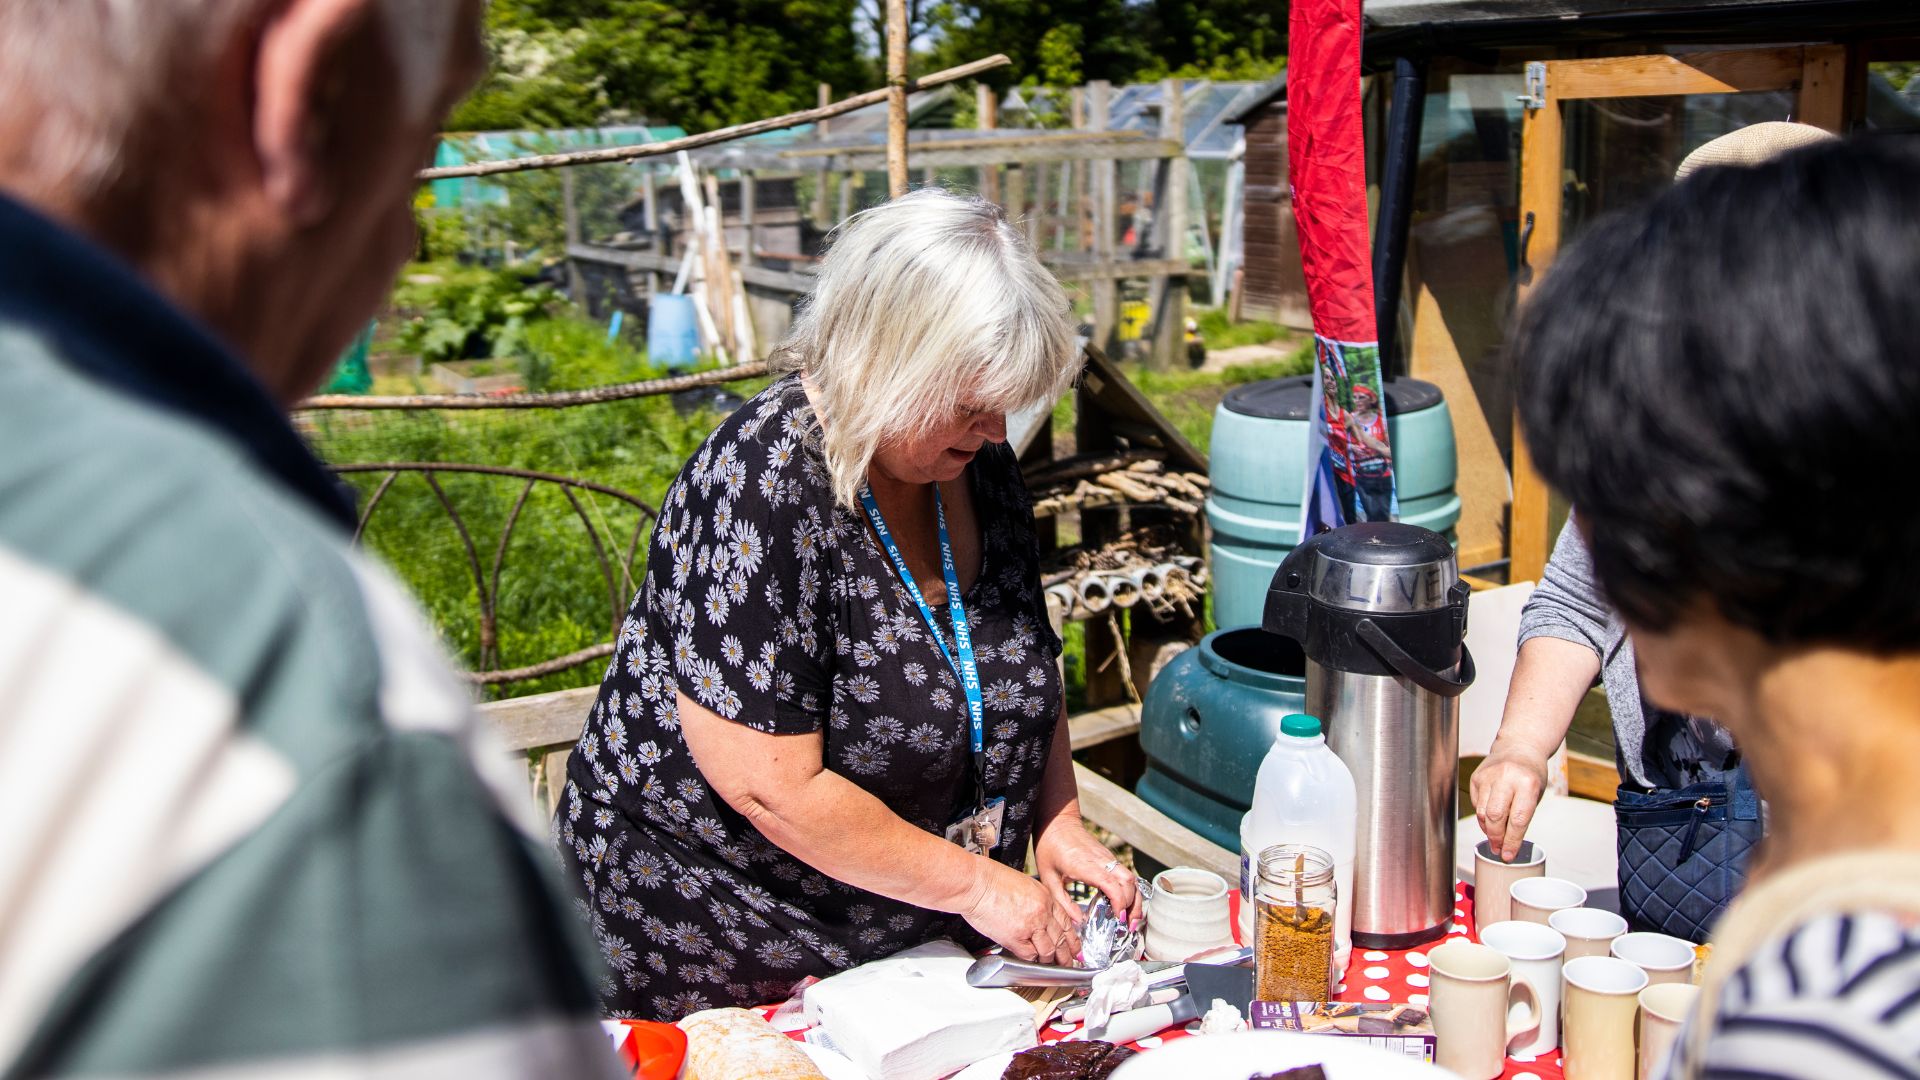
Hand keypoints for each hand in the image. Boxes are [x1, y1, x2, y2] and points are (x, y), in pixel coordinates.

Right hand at [962, 858, 1080, 964]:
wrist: (975, 882)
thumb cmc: (991, 880)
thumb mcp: (1024, 885)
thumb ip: (1036, 902)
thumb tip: (1039, 916)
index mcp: (1045, 897)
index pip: (1066, 922)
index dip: (1073, 938)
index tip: (1075, 947)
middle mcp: (1042, 911)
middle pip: (1061, 938)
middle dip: (1066, 954)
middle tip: (1069, 963)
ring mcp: (1031, 925)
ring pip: (1048, 950)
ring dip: (1050, 961)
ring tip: (1052, 967)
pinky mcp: (1016, 938)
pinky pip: (1029, 955)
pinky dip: (1031, 961)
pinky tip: (1033, 963)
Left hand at [1035, 817, 1142, 932]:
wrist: (1057, 822)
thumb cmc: (1049, 848)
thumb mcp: (1048, 878)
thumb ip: (1063, 902)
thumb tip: (1079, 922)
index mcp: (1084, 865)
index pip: (1111, 883)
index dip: (1119, 902)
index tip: (1119, 919)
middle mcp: (1100, 860)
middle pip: (1128, 882)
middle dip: (1133, 905)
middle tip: (1129, 926)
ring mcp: (1107, 857)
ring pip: (1131, 877)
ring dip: (1135, 898)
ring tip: (1131, 919)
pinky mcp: (1108, 857)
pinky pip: (1125, 874)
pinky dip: (1129, 890)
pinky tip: (1124, 904)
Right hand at [1471, 742, 1550, 861]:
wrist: (1519, 746)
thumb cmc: (1531, 773)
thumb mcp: (1536, 793)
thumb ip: (1522, 815)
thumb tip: (1507, 842)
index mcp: (1528, 783)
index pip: (1518, 820)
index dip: (1512, 841)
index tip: (1508, 855)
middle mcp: (1507, 778)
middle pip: (1495, 817)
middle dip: (1496, 838)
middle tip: (1498, 850)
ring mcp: (1489, 776)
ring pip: (1482, 812)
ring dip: (1487, 829)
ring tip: (1494, 838)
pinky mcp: (1476, 777)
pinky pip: (1476, 804)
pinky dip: (1482, 816)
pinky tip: (1489, 819)